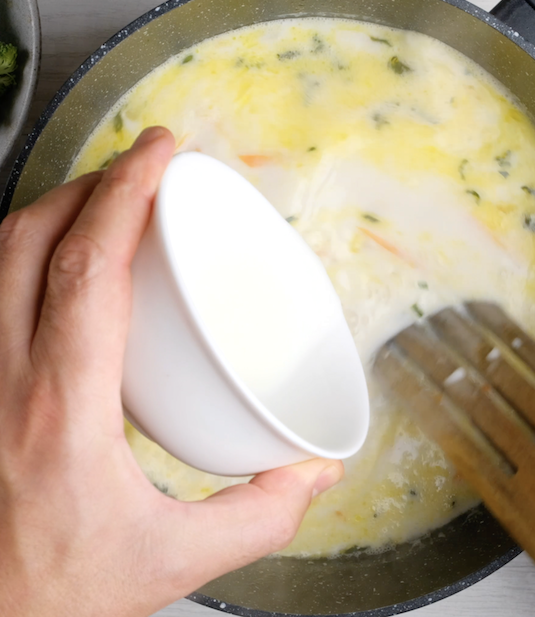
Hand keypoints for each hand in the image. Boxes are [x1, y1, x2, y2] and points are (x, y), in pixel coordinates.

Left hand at [0, 127, 343, 616]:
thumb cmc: (54, 597)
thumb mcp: (171, 562)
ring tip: (106, 201)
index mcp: (60, 410)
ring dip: (52, 211)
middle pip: (32, 238)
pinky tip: (55, 261)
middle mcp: (0, 379)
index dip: (127, 192)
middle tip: (143, 170)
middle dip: (91, 185)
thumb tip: (315, 474)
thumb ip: (258, 518)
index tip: (162, 152)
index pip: (89, 266)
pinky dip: (19, 252)